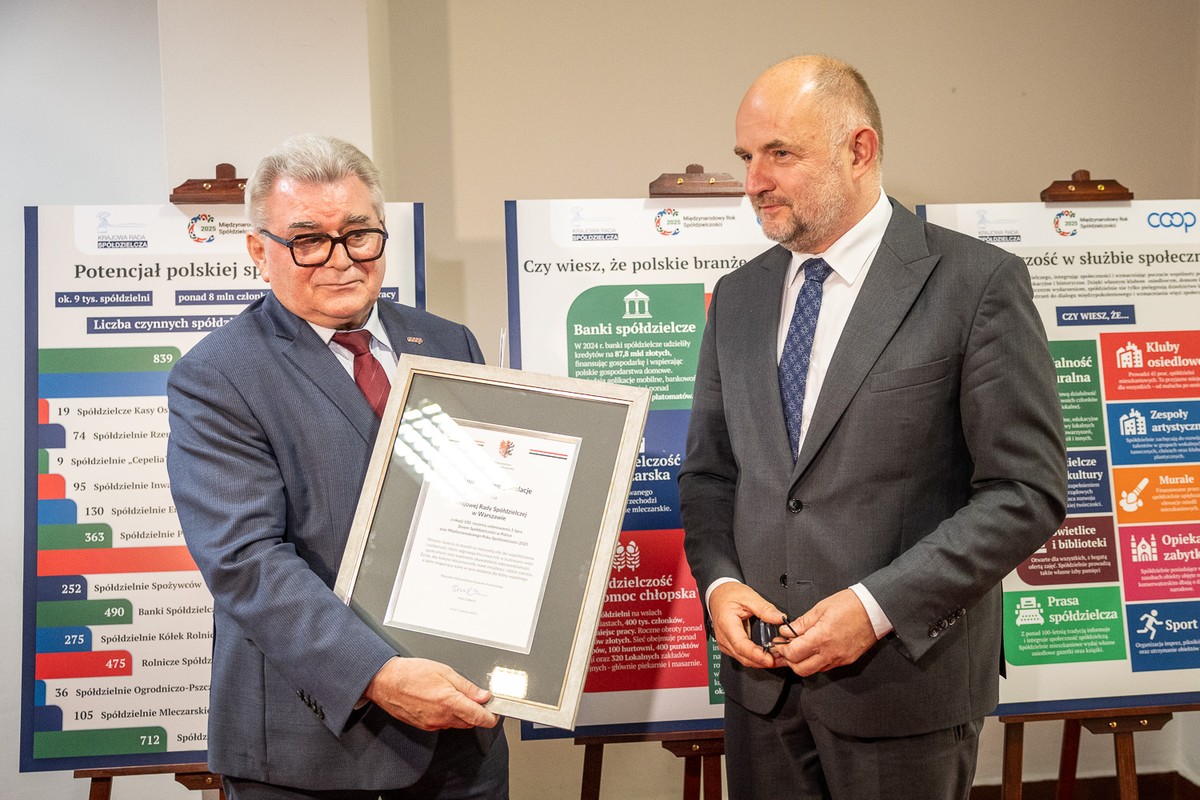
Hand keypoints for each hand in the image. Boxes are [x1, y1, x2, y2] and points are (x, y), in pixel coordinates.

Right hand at [363, 657, 499, 730]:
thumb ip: (466, 686)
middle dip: (476, 713)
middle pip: (470, 722)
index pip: (479, 718)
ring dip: (462, 714)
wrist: (386, 682)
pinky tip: (440, 701)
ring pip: (457, 724)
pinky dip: (448, 716)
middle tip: (475, 698)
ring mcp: (433, 723)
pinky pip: (444, 724)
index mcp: (449, 701)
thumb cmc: (411, 673)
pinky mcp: (425, 726)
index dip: (491, 717)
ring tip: (453, 695)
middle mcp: (442, 716)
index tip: (495, 712)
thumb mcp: (444, 671)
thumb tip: (483, 696)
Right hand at [708, 582, 787, 668]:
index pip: (741, 645)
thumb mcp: (749, 597)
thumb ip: (765, 609)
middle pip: (743, 657)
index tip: (770, 659)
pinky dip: (755, 658)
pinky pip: (742, 656)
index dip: (756, 655)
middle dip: (762, 662)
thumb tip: (780, 618)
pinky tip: (766, 655)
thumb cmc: (729, 595)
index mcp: (727, 624)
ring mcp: (724, 643)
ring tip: (776, 658)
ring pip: (743, 660)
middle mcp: (723, 637)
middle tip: (779, 659)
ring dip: (760, 662)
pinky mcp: (728, 646)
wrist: (718, 594)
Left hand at [773, 589, 877, 675]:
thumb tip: (786, 631)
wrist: (875, 609)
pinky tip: (815, 650)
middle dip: (790, 661)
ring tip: (800, 648)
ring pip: (814, 670)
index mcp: (822, 638)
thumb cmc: (851, 605)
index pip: (794, 654)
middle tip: (786, 649)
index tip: (779, 642)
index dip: (782, 649)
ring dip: (803, 663)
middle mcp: (831, 653)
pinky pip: (827, 667)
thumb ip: (801, 623)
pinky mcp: (847, 660)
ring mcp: (840, 659)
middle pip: (801, 669)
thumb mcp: (820, 608)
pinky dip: (816, 662)